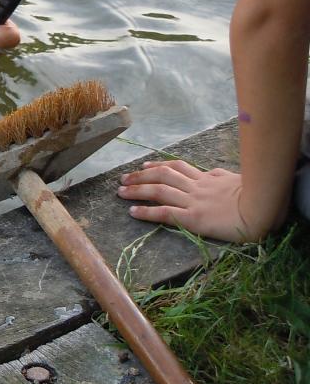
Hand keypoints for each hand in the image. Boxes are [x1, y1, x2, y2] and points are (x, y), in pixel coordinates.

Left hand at [116, 160, 258, 242]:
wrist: (264, 209)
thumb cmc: (257, 196)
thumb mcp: (237, 180)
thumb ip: (221, 177)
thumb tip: (213, 172)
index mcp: (208, 178)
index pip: (178, 167)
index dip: (159, 165)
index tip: (145, 166)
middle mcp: (197, 187)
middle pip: (162, 175)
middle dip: (140, 176)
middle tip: (123, 178)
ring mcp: (193, 202)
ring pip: (158, 191)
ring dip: (136, 190)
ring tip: (120, 191)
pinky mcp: (193, 218)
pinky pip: (164, 213)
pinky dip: (145, 211)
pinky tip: (132, 211)